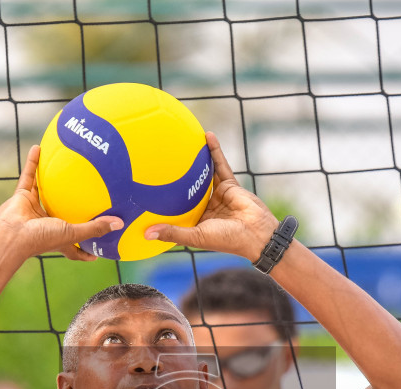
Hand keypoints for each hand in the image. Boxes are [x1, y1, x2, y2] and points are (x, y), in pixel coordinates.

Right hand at [0, 145, 122, 262]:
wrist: (11, 235)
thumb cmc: (41, 239)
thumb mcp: (73, 233)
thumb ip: (95, 228)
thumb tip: (120, 224)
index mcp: (60, 238)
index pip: (76, 248)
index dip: (86, 251)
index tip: (98, 252)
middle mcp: (48, 224)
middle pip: (62, 215)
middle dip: (71, 209)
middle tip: (85, 197)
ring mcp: (34, 210)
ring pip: (45, 191)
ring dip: (51, 179)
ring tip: (62, 165)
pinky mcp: (22, 197)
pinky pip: (29, 176)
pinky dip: (33, 163)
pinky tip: (39, 148)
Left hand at [143, 133, 279, 261]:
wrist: (257, 234)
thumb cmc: (226, 240)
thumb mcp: (196, 237)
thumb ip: (173, 233)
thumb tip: (146, 234)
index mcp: (195, 221)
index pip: (175, 210)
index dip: (162, 203)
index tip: (144, 192)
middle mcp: (204, 207)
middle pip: (186, 189)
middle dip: (174, 178)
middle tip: (157, 162)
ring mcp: (217, 195)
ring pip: (202, 174)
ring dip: (194, 159)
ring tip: (180, 143)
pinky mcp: (230, 184)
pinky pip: (219, 164)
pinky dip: (214, 150)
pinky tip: (206, 136)